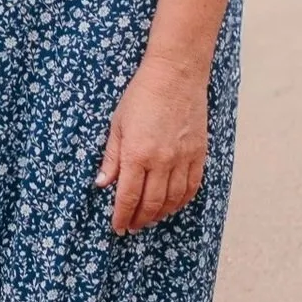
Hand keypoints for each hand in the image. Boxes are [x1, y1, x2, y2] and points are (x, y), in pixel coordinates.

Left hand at [97, 58, 207, 233]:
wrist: (175, 75)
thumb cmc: (141, 96)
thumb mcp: (118, 125)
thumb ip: (111, 158)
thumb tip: (102, 183)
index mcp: (137, 154)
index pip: (128, 197)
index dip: (122, 216)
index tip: (117, 226)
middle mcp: (161, 161)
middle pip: (151, 204)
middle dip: (139, 220)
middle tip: (132, 226)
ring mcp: (183, 159)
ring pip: (173, 200)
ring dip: (160, 214)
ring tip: (149, 218)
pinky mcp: (199, 154)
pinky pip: (192, 187)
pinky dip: (181, 202)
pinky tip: (172, 205)